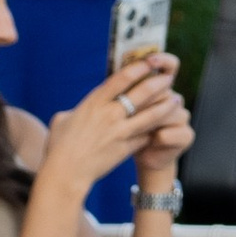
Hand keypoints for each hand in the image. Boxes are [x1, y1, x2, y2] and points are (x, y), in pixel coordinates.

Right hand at [39, 51, 189, 196]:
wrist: (66, 173)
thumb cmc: (59, 146)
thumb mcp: (63, 120)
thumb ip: (77, 110)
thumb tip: (80, 109)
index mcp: (94, 103)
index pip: (121, 79)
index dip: (138, 68)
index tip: (149, 62)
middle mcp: (110, 114)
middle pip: (141, 93)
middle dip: (158, 83)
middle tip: (168, 78)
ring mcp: (120, 132)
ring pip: (150, 115)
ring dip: (166, 106)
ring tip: (176, 99)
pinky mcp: (126, 149)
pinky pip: (146, 136)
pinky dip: (155, 130)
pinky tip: (164, 126)